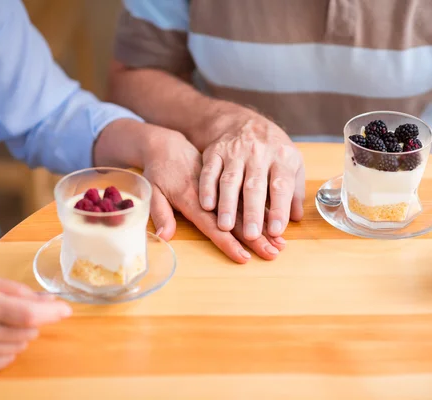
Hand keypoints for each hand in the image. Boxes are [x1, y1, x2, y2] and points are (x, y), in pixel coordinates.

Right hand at [0, 275, 71, 375]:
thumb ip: (17, 291)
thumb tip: (49, 301)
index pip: (27, 314)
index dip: (51, 313)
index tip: (65, 310)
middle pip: (28, 331)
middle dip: (32, 319)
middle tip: (15, 311)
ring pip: (21, 345)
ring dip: (20, 333)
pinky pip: (8, 359)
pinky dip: (8, 347)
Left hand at [142, 128, 284, 262]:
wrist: (168, 142)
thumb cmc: (160, 171)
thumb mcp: (151, 191)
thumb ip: (160, 214)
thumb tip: (165, 236)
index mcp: (191, 197)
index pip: (211, 225)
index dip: (227, 242)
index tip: (243, 257)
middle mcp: (212, 190)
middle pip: (237, 216)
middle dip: (256, 235)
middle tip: (272, 252)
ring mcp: (224, 179)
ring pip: (250, 202)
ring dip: (266, 221)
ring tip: (280, 240)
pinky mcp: (231, 173)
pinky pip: (251, 189)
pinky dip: (266, 203)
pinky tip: (280, 217)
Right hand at [197, 105, 304, 240]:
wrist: (245, 122)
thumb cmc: (273, 150)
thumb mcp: (292, 164)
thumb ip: (294, 192)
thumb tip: (296, 218)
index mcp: (282, 158)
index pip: (282, 186)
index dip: (279, 209)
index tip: (277, 231)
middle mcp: (259, 153)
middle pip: (255, 186)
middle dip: (253, 212)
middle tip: (251, 236)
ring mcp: (235, 152)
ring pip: (231, 180)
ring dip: (227, 204)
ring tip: (225, 227)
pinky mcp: (216, 151)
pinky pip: (210, 171)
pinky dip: (207, 188)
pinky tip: (207, 205)